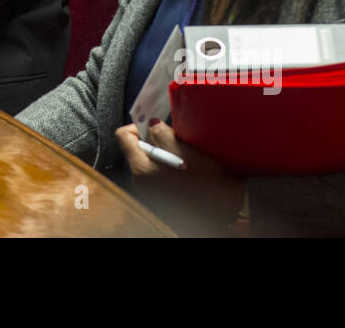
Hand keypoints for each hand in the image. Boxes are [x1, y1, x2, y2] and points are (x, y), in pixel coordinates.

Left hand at [115, 121, 244, 235]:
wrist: (220, 222)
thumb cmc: (209, 191)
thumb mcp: (188, 154)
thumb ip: (164, 135)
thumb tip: (152, 124)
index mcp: (141, 169)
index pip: (124, 136)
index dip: (140, 124)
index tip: (157, 123)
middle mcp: (141, 182)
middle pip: (140, 148)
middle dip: (159, 141)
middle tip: (180, 142)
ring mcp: (151, 191)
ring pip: (153, 162)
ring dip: (170, 156)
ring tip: (191, 159)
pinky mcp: (163, 198)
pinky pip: (163, 176)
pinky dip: (175, 170)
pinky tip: (193, 174)